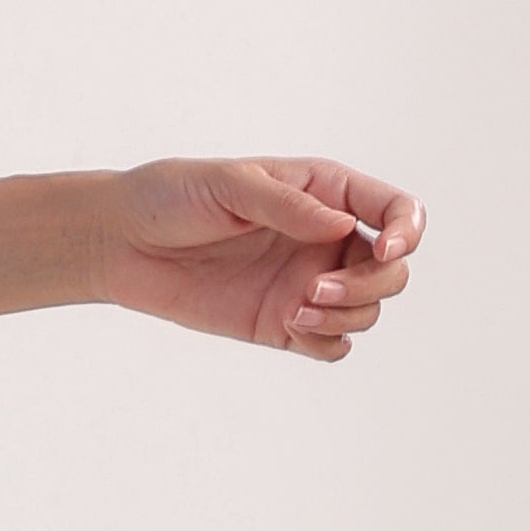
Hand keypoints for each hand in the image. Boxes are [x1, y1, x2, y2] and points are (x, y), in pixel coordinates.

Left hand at [98, 158, 425, 363]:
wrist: (122, 242)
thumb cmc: (174, 197)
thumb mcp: (229, 185)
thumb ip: (287, 205)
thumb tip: (342, 226)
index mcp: (325, 194)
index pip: (396, 210)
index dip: (407, 230)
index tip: (385, 248)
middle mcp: (326, 240)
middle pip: (391, 270)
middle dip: (371, 284)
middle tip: (316, 288)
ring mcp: (308, 283)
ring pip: (368, 310)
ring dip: (348, 315)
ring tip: (297, 310)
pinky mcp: (284, 324)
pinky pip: (335, 345)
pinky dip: (329, 342)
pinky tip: (293, 327)